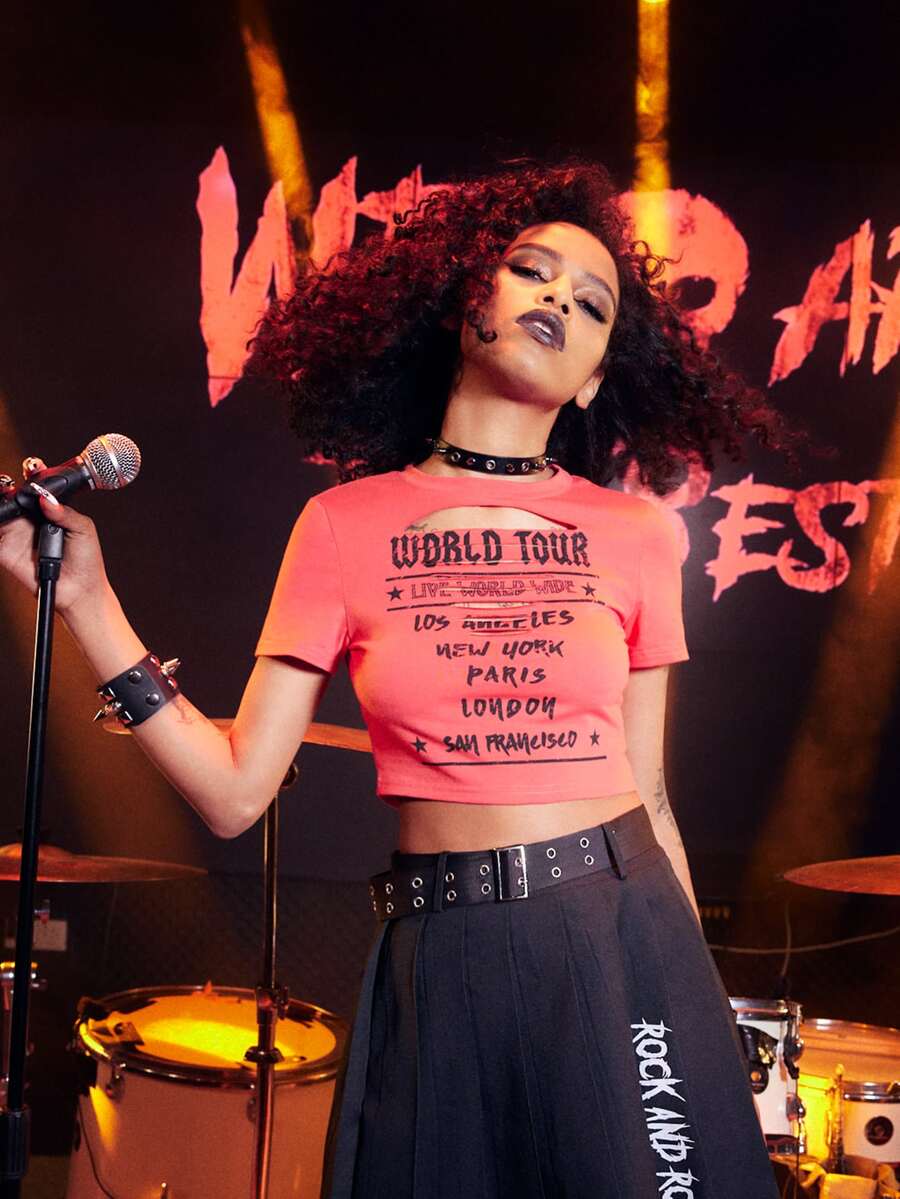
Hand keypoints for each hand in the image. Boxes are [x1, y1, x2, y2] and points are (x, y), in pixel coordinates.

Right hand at [0, 456, 110, 613]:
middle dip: (7, 484)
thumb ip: (65, 512)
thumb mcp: (83, 529)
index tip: (34, 466)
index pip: (36, 486)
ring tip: (3, 494)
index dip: (32, 474)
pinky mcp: (5, 550)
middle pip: (13, 495)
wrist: (80, 590)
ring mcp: (16, 533)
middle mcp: (30, 518)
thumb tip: (44, 499)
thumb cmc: (86, 559)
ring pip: (1, 510)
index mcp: (50, 509)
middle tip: (8, 481)